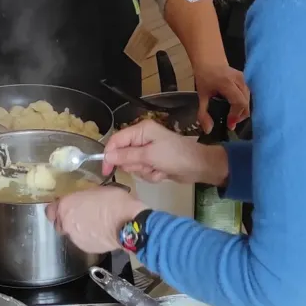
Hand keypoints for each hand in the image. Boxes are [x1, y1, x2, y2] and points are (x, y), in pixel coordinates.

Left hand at [46, 186, 146, 253]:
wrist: (127, 223)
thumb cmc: (113, 201)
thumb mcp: (95, 190)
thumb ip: (82, 197)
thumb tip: (82, 200)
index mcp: (66, 206)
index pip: (50, 210)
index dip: (57, 209)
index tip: (64, 207)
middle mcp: (66, 223)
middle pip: (59, 224)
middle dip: (66, 220)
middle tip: (79, 216)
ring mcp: (75, 238)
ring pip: (71, 234)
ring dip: (77, 230)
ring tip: (92, 225)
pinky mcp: (86, 248)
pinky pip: (82, 241)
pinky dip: (87, 238)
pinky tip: (98, 233)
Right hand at [102, 121, 227, 185]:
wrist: (199, 167)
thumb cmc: (175, 156)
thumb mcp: (150, 156)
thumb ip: (127, 156)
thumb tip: (106, 156)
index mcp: (141, 130)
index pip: (116, 140)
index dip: (109, 154)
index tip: (106, 170)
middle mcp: (142, 138)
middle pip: (123, 155)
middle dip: (134, 165)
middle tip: (148, 166)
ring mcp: (147, 151)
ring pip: (133, 165)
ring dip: (144, 171)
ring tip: (158, 170)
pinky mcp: (153, 162)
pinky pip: (143, 171)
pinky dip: (151, 175)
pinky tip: (162, 173)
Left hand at [193, 63, 249, 132]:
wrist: (209, 59)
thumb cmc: (204, 76)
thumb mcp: (201, 94)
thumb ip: (203, 113)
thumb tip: (208, 130)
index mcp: (227, 83)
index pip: (239, 102)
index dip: (236, 115)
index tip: (229, 124)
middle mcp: (239, 80)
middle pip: (246, 103)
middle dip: (240, 116)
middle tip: (231, 123)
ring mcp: (244, 79)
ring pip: (249, 99)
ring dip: (242, 111)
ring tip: (232, 118)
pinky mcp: (245, 80)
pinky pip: (247, 95)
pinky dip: (243, 104)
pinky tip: (235, 109)